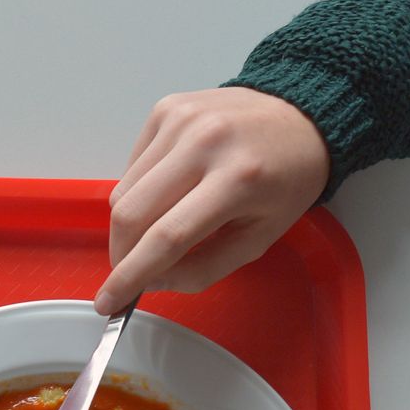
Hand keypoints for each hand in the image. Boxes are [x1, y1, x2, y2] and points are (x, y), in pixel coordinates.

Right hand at [93, 88, 329, 315]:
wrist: (299, 115)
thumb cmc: (285, 181)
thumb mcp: (259, 239)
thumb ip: (203, 269)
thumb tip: (151, 281)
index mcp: (238, 180)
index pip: (167, 237)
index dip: (131, 276)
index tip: (109, 301)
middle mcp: (205, 143)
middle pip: (132, 214)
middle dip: (121, 254)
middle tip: (129, 271)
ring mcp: (181, 120)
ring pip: (124, 192)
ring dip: (130, 224)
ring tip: (160, 225)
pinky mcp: (166, 109)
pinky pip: (132, 166)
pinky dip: (139, 191)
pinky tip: (169, 189)